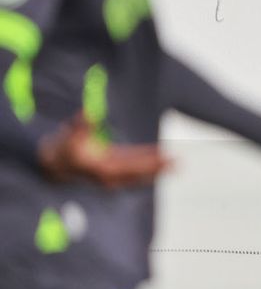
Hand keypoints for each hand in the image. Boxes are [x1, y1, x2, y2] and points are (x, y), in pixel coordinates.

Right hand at [37, 113, 169, 187]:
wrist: (54, 163)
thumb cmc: (63, 148)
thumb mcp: (69, 135)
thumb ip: (80, 125)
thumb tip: (87, 112)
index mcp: (102, 170)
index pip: (130, 167)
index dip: (147, 163)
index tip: (163, 160)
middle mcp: (110, 176)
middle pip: (139, 172)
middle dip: (158, 168)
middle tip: (178, 164)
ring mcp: (113, 174)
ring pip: (139, 172)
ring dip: (157, 169)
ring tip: (176, 164)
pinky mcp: (114, 169)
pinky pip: (134, 168)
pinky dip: (147, 164)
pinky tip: (160, 157)